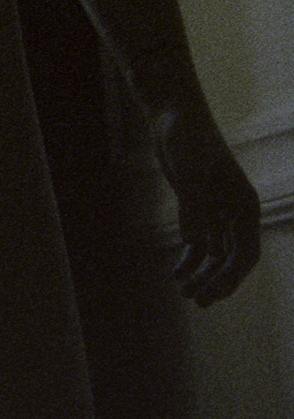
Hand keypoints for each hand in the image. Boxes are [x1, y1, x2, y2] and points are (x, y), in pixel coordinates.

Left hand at [151, 101, 261, 305]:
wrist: (172, 116)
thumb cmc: (186, 138)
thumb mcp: (189, 171)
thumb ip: (195, 206)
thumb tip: (198, 245)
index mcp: (245, 206)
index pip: (245, 253)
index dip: (230, 278)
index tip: (211, 294)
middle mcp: (236, 212)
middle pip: (233, 258)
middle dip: (217, 282)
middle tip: (196, 302)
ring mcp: (217, 210)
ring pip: (216, 253)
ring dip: (203, 273)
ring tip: (184, 292)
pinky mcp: (198, 206)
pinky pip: (200, 240)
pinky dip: (191, 257)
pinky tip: (176, 272)